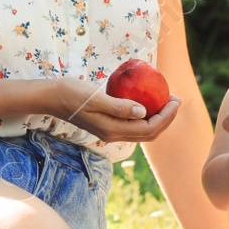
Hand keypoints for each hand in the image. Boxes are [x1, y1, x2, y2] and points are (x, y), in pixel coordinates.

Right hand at [49, 78, 181, 143]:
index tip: (175, 100)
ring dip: (158, 118)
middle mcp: (114, 135)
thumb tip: (144, 111)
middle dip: (167, 119)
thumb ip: (119, 106)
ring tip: (167, 100)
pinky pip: (133, 124)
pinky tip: (149, 100)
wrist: (52, 98)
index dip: (166, 116)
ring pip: (142, 130)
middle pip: (149, 133)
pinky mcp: (108, 125)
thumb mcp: (96, 97)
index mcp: (112, 130)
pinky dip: (146, 115)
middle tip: (176, 99)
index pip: (148, 128)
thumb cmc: (72, 94)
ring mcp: (110, 131)